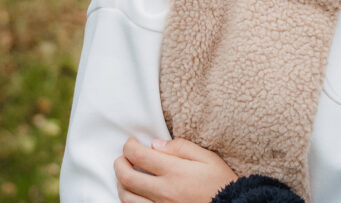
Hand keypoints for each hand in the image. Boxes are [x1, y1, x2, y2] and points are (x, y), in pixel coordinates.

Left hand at [115, 137, 237, 202]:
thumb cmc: (220, 182)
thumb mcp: (207, 158)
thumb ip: (181, 148)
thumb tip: (156, 145)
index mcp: (174, 171)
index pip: (139, 156)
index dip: (129, 146)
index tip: (131, 143)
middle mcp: (163, 190)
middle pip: (126, 177)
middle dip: (119, 163)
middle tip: (122, 157)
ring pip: (126, 196)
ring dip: (121, 183)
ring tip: (126, 174)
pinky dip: (129, 199)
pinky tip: (135, 192)